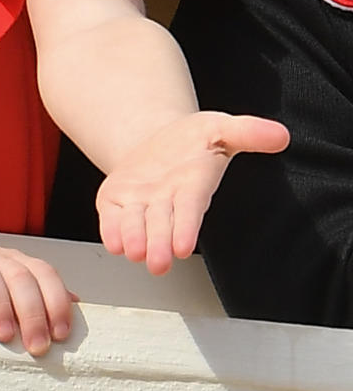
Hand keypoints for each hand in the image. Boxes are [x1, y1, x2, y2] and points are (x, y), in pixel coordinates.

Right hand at [0, 246, 74, 354]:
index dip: (56, 301)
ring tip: (4, 336)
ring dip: (1, 303)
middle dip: (33, 312)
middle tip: (37, 348)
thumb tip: (77, 305)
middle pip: (21, 276)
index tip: (62, 335)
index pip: (44, 273)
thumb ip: (38, 298)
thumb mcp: (7, 296)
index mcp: (16, 263)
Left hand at [96, 110, 289, 274]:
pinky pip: (111, 220)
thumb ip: (247, 132)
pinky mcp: (115, 203)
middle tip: (159, 263)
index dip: (187, 228)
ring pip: (135, 227)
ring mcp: (139, 205)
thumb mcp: (219, 127)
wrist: (155, 141)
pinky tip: (112, 241)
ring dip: (134, 240)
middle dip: (159, 244)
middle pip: (162, 226)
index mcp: (192, 188)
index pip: (191, 212)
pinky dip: (111, 230)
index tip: (184, 247)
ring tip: (133, 252)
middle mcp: (166, 203)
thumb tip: (280, 134)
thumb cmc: (191, 140)